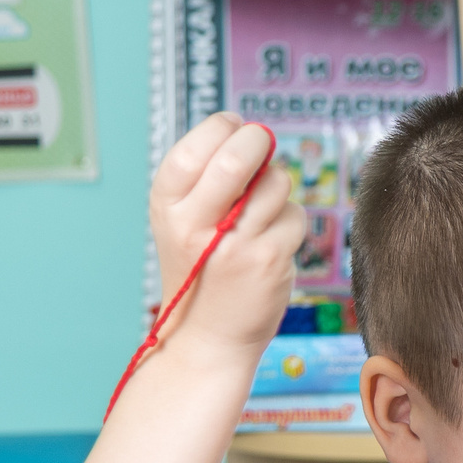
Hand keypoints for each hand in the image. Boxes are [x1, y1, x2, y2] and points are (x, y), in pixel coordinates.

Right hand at [147, 113, 302, 367]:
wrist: (208, 335)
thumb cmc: (201, 268)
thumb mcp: (184, 220)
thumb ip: (208, 178)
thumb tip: (254, 132)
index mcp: (167, 205)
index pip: (195, 146)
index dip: (225, 127)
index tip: (238, 128)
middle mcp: (194, 223)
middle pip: (238, 157)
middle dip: (259, 141)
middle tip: (264, 143)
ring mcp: (234, 243)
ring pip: (275, 184)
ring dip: (277, 190)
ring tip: (260, 215)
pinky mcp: (269, 261)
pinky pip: (294, 216)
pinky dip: (290, 222)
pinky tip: (272, 243)